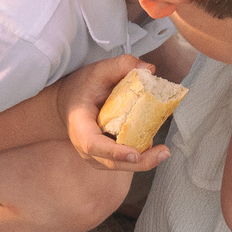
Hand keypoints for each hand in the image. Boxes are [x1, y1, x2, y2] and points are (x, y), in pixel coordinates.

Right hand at [59, 53, 173, 173]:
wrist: (68, 103)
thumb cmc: (82, 87)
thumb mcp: (98, 71)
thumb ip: (122, 65)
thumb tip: (149, 69)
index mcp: (79, 124)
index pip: (92, 143)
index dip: (113, 152)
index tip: (134, 154)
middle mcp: (84, 146)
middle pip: (110, 162)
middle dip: (139, 162)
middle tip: (163, 153)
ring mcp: (94, 155)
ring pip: (118, 166)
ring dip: (143, 162)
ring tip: (163, 152)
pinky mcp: (105, 158)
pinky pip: (122, 162)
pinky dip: (139, 157)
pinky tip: (155, 149)